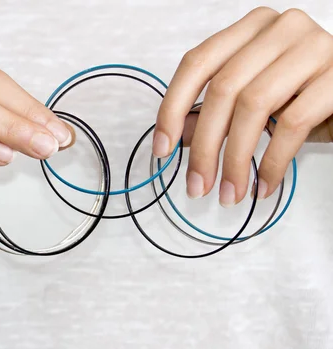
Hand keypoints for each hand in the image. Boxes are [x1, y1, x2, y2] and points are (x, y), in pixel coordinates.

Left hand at [154, 7, 332, 205]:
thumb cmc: (305, 96)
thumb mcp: (256, 102)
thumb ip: (217, 112)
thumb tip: (178, 138)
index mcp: (251, 29)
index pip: (197, 63)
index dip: (172, 108)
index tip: (162, 148)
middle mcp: (280, 29)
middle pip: (223, 89)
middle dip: (205, 147)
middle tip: (197, 186)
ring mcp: (312, 47)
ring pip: (253, 106)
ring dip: (235, 160)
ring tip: (230, 193)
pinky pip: (291, 124)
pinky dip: (272, 163)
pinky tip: (264, 186)